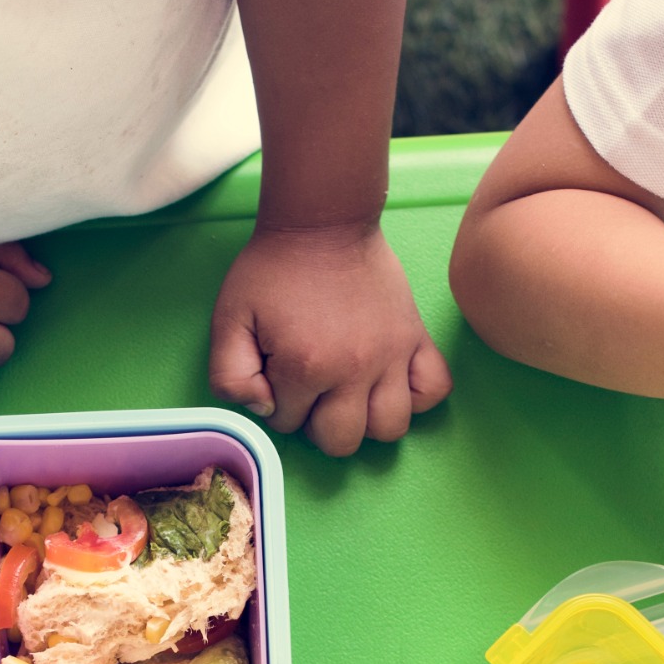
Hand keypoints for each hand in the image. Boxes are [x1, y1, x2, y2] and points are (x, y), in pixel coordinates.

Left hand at [209, 224, 451, 456]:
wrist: (323, 222)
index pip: (289, 423)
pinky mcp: (416, 338)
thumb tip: (265, 409)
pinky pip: (434, 389)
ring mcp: (392, 355)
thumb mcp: (229, 319)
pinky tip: (390, 384)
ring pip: (391, 428)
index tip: (275, 374)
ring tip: (349, 395)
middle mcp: (355, 369)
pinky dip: (416, 397)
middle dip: (319, 425)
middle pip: (343, 441)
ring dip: (366, 421)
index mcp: (306, 367)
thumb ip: (230, 376)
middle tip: (309, 392)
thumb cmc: (273, 270)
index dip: (276, 404)